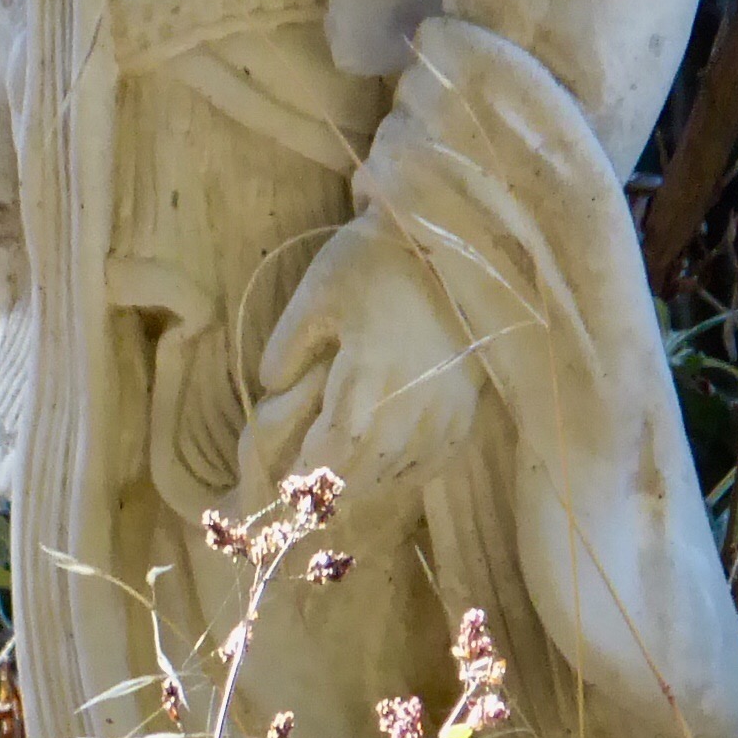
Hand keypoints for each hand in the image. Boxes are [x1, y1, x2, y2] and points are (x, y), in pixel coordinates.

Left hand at [241, 213, 479, 509]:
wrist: (450, 240)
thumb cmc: (375, 261)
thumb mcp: (316, 291)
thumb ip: (287, 346)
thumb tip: (271, 389)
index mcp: (370, 373)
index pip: (332, 450)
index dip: (303, 477)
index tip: (277, 490)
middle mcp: (412, 404)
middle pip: (363, 471)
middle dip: (326, 489)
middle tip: (296, 497)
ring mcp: (444, 412)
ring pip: (395, 472)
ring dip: (359, 483)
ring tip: (331, 485)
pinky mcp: (465, 411)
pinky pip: (430, 462)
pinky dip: (398, 473)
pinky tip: (378, 468)